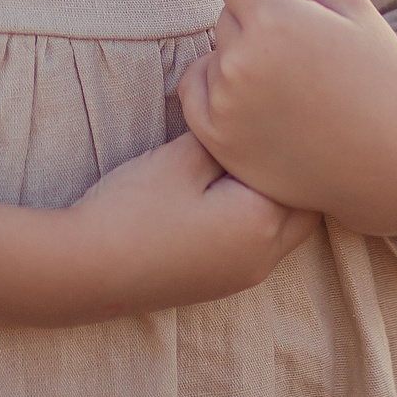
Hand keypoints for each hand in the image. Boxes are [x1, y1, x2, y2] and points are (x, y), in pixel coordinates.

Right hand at [51, 132, 320, 323]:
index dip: (293, 142)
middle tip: (270, 135)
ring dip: (276, 199)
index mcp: (263, 222)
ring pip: (285, 230)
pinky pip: (262, 245)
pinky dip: (257, 219)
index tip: (278, 114)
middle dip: (293, 175)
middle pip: (305, 209)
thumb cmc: (135, 210)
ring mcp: (245, 275)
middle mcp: (265, 257)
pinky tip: (227, 194)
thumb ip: (225, 138)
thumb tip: (251, 122)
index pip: (304, 176)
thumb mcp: (182, 158)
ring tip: (249, 162)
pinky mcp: (223, 282)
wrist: (90, 269)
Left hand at [177, 0, 396, 241]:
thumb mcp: (353, 8)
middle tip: (307, 59)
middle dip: (257, 23)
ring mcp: (225, 105)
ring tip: (292, 89)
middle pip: (226, 12)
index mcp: (277, 20)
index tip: (304, 16)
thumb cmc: (382, 79)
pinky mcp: (216, 139)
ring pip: (213, 50)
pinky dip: (219, 92)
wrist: (395, 168)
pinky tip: (264, 107)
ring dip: (239, 59)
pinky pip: (195, 89)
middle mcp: (242, 62)